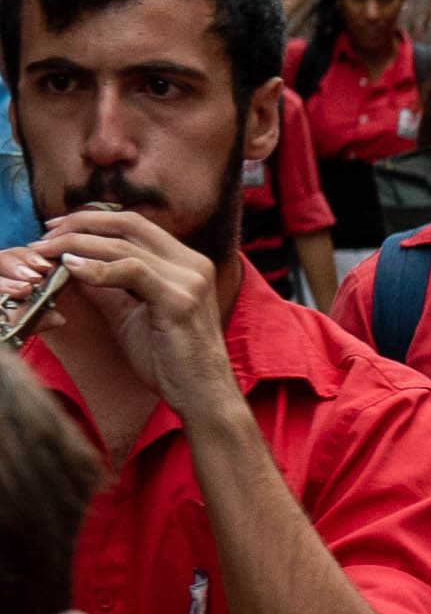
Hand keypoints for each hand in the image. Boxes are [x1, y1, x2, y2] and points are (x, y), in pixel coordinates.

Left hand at [30, 211, 236, 420]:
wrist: (202, 394)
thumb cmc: (170, 360)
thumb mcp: (131, 314)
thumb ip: (108, 286)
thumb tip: (72, 263)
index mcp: (185, 262)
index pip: (134, 224)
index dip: (91, 220)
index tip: (56, 229)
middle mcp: (192, 263)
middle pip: (129, 223)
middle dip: (80, 225)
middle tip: (45, 236)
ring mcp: (190, 280)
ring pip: (125, 245)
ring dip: (79, 245)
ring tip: (49, 253)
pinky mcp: (180, 300)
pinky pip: (132, 271)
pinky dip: (98, 268)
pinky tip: (73, 269)